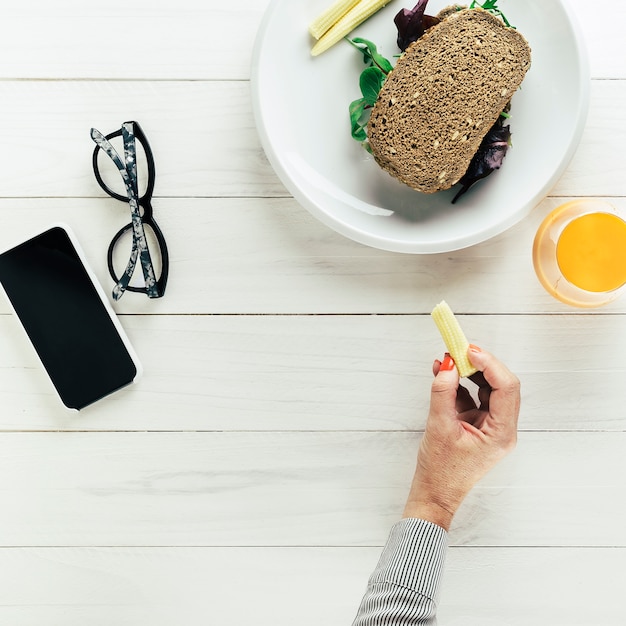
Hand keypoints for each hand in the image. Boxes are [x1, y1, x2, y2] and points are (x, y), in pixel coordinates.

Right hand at [403, 347, 519, 529]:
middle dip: (480, 365)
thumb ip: (443, 393)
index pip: (506, 388)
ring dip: (468, 372)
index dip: (489, 365)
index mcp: (501, 433)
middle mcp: (501, 428)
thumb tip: (448, 367)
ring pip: (486, 389)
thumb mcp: (439, 428)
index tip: (469, 351)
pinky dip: (459, 385)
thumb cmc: (440, 472)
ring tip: (449, 359)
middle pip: (500, 385)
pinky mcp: (477, 425)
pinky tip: (444, 374)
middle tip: (460, 349)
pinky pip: (472, 398)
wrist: (434, 494)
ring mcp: (490, 426)